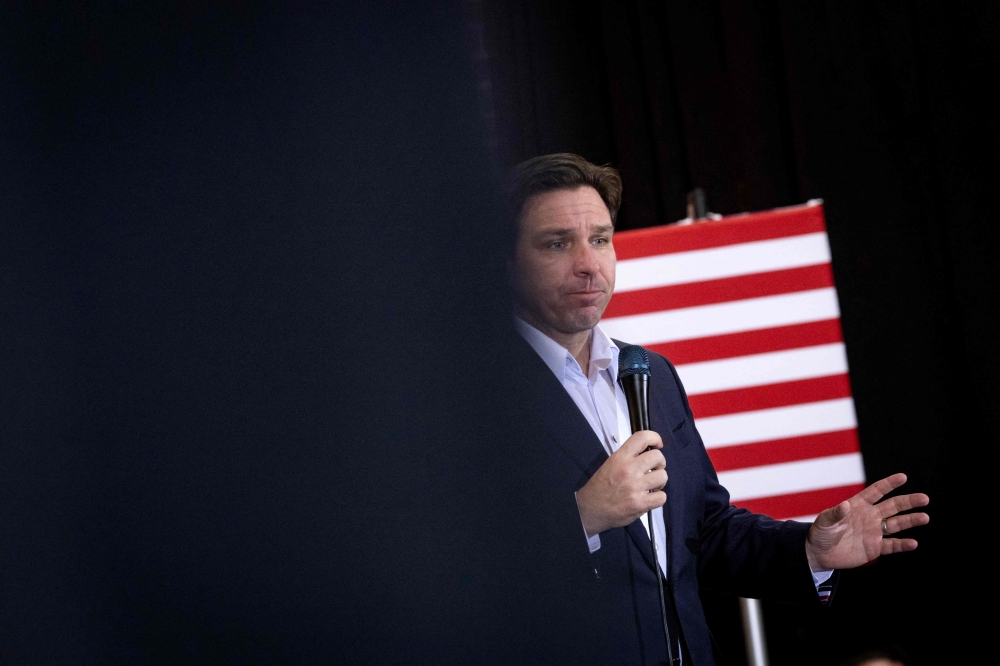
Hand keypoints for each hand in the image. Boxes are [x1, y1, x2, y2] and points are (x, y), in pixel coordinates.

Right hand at [575, 430, 666, 536]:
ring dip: (660, 481)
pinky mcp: (640, 504)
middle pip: (658, 457)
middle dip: (660, 463)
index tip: (657, 445)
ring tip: (651, 485)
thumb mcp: (610, 464)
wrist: (590, 509)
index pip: (642, 437)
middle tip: (653, 470)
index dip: (655, 438)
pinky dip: (658, 498)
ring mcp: (635, 487)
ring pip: (663, 476)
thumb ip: (628, 457)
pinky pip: (662, 497)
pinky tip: (650, 498)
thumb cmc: (600, 486)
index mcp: (620, 457)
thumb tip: (648, 454)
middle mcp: (628, 469)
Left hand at [805, 473, 929, 571]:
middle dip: (908, 501)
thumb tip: (845, 505)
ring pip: (896, 524)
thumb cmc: (820, 533)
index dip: (889, 484)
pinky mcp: (875, 548)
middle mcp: (870, 516)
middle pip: (892, 506)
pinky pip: (892, 545)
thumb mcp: (824, 522)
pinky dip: (902, 544)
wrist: (820, 554)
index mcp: (858, 505)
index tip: (903, 477)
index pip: (876, 492)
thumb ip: (834, 513)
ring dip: (910, 521)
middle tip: (924, 498)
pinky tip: (913, 543)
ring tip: (924, 517)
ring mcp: (874, 532)